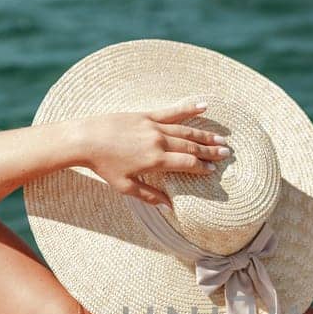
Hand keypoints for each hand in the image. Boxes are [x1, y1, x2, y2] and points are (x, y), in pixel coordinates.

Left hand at [73, 101, 230, 206]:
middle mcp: (158, 142)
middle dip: (210, 151)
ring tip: (220, 138)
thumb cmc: (103, 166)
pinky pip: (171, 112)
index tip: (213, 171)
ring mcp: (153, 126)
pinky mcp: (146, 115)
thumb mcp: (125, 186)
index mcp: (155, 161)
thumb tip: (169, 207)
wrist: (85, 139)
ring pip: (185, 130)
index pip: (187, 164)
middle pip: (191, 147)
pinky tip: (203, 106)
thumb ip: (150, 196)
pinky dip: (188, 109)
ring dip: (204, 135)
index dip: (202, 168)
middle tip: (227, 153)